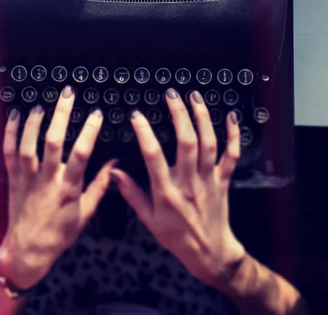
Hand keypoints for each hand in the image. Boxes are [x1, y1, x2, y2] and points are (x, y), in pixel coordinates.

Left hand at [0, 86, 116, 289]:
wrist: (28, 251)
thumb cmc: (60, 233)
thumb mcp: (86, 213)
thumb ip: (100, 186)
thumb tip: (115, 163)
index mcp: (68, 189)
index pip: (81, 155)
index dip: (89, 132)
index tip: (96, 114)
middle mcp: (47, 180)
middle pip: (53, 143)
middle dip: (61, 116)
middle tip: (67, 94)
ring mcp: (27, 178)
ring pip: (28, 145)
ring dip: (34, 123)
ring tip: (41, 104)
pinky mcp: (13, 179)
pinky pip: (9, 152)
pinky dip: (10, 133)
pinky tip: (14, 115)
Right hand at [110, 89, 245, 289]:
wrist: (210, 253)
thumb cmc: (177, 237)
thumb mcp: (148, 220)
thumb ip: (132, 193)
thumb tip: (114, 172)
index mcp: (167, 192)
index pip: (153, 156)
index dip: (144, 132)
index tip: (136, 115)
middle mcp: (189, 182)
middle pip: (186, 142)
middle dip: (179, 114)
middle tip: (171, 94)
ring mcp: (208, 179)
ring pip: (208, 143)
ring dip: (202, 117)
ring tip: (194, 96)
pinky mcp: (223, 180)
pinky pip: (231, 155)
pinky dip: (234, 135)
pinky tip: (231, 117)